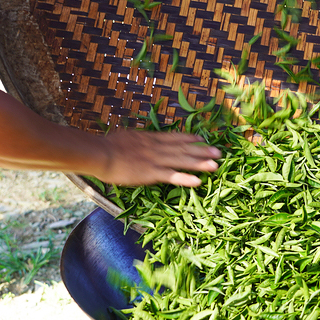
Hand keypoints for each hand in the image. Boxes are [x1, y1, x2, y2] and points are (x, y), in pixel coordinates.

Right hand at [94, 131, 220, 186]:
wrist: (100, 153)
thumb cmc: (107, 146)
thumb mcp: (126, 137)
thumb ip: (136, 140)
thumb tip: (139, 140)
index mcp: (150, 139)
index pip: (174, 138)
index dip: (189, 139)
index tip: (201, 139)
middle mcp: (157, 148)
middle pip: (184, 149)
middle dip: (202, 150)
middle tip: (219, 152)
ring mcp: (156, 160)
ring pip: (182, 161)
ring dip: (200, 163)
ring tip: (216, 164)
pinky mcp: (151, 173)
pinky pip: (172, 176)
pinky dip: (186, 178)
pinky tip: (198, 181)